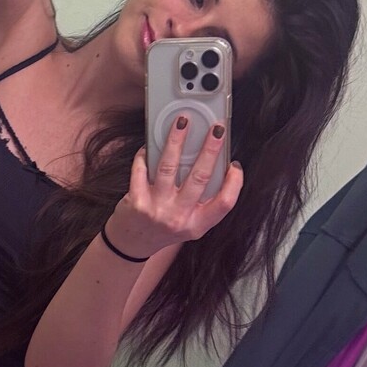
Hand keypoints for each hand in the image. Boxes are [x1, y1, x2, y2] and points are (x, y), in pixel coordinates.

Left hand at [106, 123, 242, 257]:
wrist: (131, 244)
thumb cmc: (164, 228)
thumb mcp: (189, 222)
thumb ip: (201, 200)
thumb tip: (209, 161)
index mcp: (198, 224)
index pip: (225, 203)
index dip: (234, 183)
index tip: (235, 165)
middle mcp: (179, 218)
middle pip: (200, 178)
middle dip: (210, 149)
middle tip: (217, 129)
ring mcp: (157, 209)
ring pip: (170, 168)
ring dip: (177, 141)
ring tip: (182, 122)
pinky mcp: (137, 202)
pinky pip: (142, 170)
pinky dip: (145, 154)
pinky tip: (150, 143)